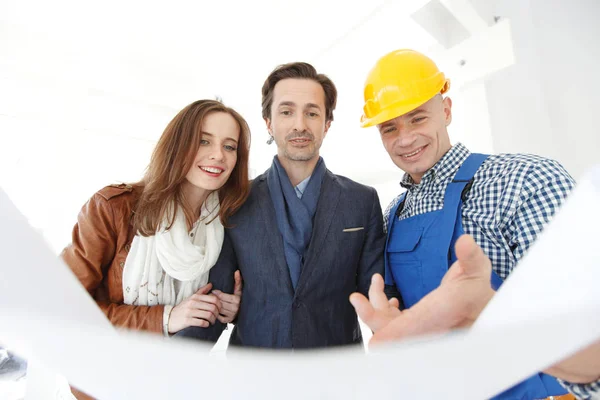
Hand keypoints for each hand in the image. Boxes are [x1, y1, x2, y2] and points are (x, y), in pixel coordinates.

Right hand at [168, 283, 221, 333]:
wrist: (169, 318)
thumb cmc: (182, 308)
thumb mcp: (191, 298)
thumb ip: (202, 291)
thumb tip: (211, 284)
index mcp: (195, 297)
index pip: (213, 299)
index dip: (219, 305)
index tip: (219, 309)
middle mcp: (192, 303)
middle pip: (212, 307)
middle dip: (217, 313)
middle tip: (216, 317)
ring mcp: (189, 312)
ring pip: (208, 315)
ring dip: (213, 320)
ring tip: (212, 321)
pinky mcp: (187, 321)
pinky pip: (201, 322)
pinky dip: (206, 324)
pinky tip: (206, 324)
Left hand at [212, 270, 242, 323]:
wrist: (244, 312)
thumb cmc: (240, 299)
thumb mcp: (239, 290)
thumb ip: (238, 281)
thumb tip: (237, 271)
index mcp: (236, 300)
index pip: (221, 296)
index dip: (216, 293)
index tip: (214, 291)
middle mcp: (234, 308)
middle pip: (219, 302)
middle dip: (213, 299)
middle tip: (209, 296)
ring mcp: (231, 315)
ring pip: (218, 309)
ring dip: (213, 306)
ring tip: (210, 302)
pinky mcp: (228, 321)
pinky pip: (218, 317)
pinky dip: (215, 313)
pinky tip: (214, 310)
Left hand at [350, 234, 494, 343]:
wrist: (482, 306)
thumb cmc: (479, 289)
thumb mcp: (478, 269)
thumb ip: (470, 257)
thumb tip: (465, 242)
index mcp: (443, 315)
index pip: (415, 328)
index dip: (395, 336)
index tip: (376, 343)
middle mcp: (428, 326)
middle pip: (394, 332)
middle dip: (372, 318)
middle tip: (357, 298)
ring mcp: (418, 326)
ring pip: (389, 324)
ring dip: (374, 307)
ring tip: (376, 280)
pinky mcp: (413, 322)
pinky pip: (391, 321)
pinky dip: (381, 308)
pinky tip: (385, 294)